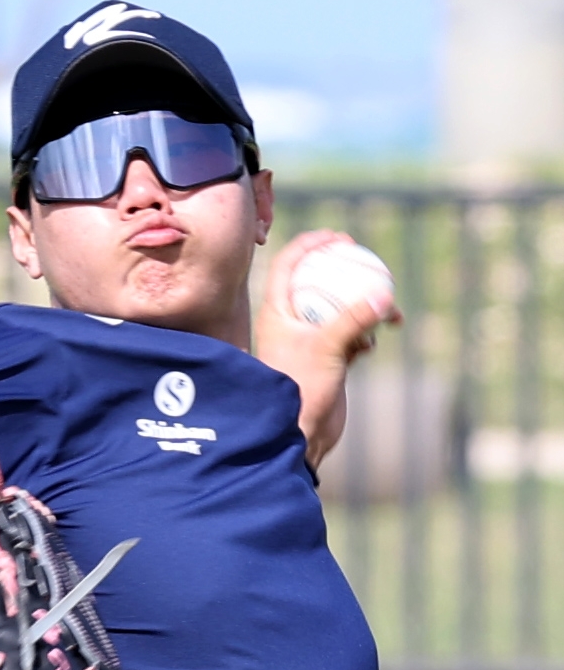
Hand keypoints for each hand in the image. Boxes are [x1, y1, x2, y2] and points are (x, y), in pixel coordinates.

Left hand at [255, 230, 401, 469]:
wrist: (301, 432)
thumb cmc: (300, 387)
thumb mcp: (327, 348)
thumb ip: (354, 319)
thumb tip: (385, 296)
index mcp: (277, 311)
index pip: (288, 265)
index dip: (311, 244)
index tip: (339, 237)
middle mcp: (291, 322)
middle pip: (317, 282)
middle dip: (344, 270)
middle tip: (366, 258)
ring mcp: (310, 340)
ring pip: (339, 309)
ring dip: (365, 306)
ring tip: (391, 313)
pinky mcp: (328, 359)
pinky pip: (351, 335)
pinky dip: (366, 334)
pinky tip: (372, 346)